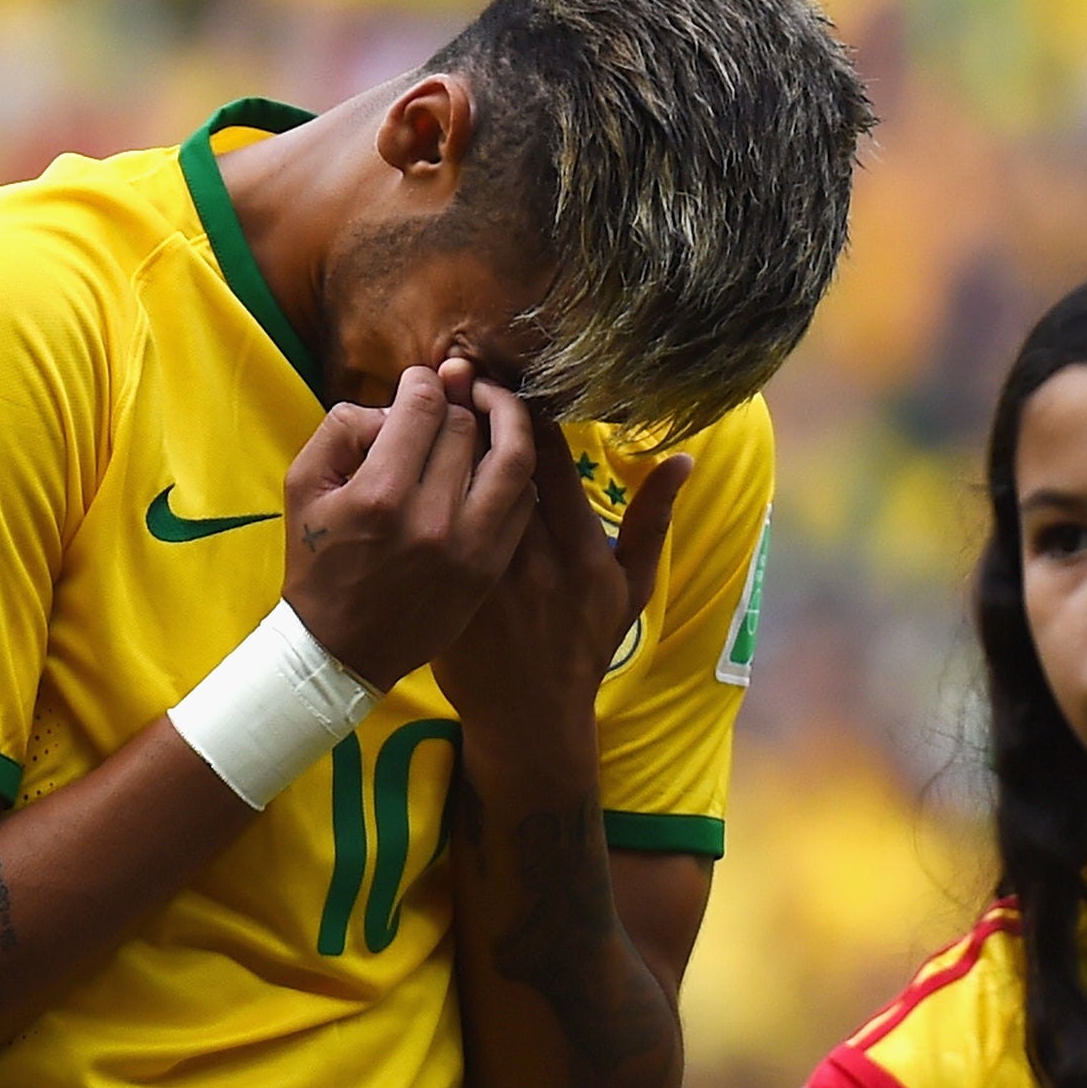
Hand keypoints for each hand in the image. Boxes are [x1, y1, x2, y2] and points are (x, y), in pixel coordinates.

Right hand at [281, 365, 536, 690]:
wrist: (341, 650)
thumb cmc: (317, 563)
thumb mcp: (303, 487)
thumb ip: (342, 428)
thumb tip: (395, 407)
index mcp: (380, 495)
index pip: (423, 406)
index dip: (423, 381)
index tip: (419, 382)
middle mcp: (431, 519)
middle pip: (467, 427)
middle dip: (459, 400)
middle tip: (451, 395)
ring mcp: (469, 547)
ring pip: (514, 458)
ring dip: (508, 422)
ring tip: (494, 407)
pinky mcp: (491, 568)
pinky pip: (522, 502)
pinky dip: (517, 471)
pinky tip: (501, 459)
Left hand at [431, 394, 691, 761]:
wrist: (529, 716)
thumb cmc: (584, 646)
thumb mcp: (631, 589)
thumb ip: (652, 521)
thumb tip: (682, 459)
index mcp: (579, 551)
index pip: (551, 463)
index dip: (525, 414)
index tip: (505, 378)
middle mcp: (533, 563)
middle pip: (499, 469)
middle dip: (477, 412)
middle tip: (457, 371)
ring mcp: (485, 581)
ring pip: (457, 496)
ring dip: (442, 444)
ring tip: (428, 401)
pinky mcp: (445, 596)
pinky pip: (428, 532)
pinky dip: (417, 494)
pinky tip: (405, 461)